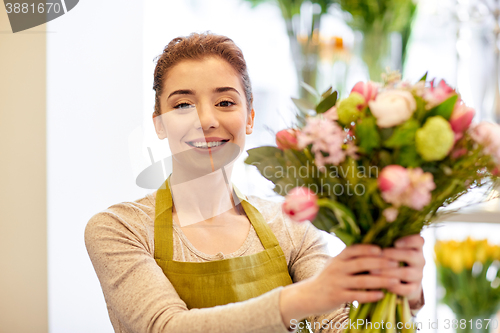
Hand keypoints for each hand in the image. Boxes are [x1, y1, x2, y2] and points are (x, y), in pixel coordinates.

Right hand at [280, 244, 399, 325]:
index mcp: (338, 258)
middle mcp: (337, 268)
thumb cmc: (328, 278)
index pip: (354, 249)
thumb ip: (351, 258)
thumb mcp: (336, 264)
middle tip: (397, 263)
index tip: (384, 249)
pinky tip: (382, 295)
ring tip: (396, 281)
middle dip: (381, 263)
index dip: (369, 248)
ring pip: (362, 281)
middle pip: (361, 263)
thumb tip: (375, 250)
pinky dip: (370, 296)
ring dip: (381, 281)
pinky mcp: (337, 296)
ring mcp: (337, 282)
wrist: (309, 295)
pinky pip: (357, 296)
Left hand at [373, 234, 424, 305]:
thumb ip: (385, 241)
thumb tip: (369, 233)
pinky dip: (393, 287)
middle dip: (393, 255)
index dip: (409, 240)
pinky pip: (406, 289)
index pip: (419, 240)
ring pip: (406, 273)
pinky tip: (382, 285)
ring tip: (372, 271)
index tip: (395, 242)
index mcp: (415, 247)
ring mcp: (418, 275)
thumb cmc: (390, 258)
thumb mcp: (390, 248)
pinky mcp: (414, 289)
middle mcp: (419, 260)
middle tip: (378, 255)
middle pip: (411, 255)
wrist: (401, 281)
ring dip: (388, 272)